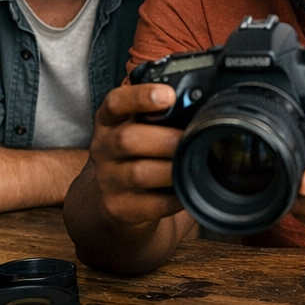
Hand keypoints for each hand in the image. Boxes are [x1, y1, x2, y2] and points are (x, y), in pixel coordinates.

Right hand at [88, 83, 185, 226]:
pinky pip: (151, 204)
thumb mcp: (136, 129)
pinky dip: (174, 198)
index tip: (167, 95)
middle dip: (163, 138)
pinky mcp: (120, 208)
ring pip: (138, 173)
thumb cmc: (134, 156)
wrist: (109, 201)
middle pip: (126, 139)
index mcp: (109, 122)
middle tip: (187, 139)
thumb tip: (200, 101)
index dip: (139, 96)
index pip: (115, 103)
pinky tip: (186, 190)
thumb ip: (159, 114)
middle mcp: (104, 149)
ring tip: (190, 164)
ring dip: (170, 169)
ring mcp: (109, 181)